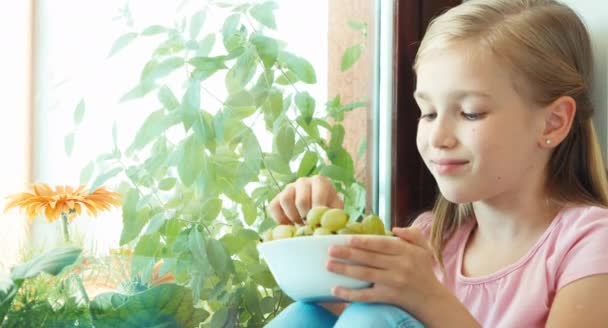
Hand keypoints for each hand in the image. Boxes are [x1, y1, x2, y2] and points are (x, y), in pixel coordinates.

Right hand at [267, 176, 342, 224]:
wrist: (317, 209)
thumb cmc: (328, 209)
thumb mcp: (335, 210)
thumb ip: (334, 215)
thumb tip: (328, 224)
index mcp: (320, 181)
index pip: (318, 197)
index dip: (317, 213)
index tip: (319, 224)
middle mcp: (303, 181)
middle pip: (301, 201)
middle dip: (305, 218)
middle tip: (310, 226)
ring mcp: (289, 187)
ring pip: (285, 200)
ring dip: (293, 217)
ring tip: (300, 224)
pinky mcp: (278, 197)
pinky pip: (273, 206)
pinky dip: (280, 219)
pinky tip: (290, 224)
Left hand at [325, 227, 443, 312]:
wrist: (432, 300)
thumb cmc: (424, 270)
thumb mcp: (424, 249)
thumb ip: (412, 234)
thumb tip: (394, 228)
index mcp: (407, 252)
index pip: (383, 245)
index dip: (365, 242)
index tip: (348, 239)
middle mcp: (401, 267)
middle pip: (370, 259)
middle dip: (348, 254)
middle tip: (330, 250)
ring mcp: (394, 283)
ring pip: (366, 275)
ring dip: (345, 270)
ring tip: (328, 265)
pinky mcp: (389, 297)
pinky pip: (367, 296)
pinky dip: (350, 293)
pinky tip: (335, 289)